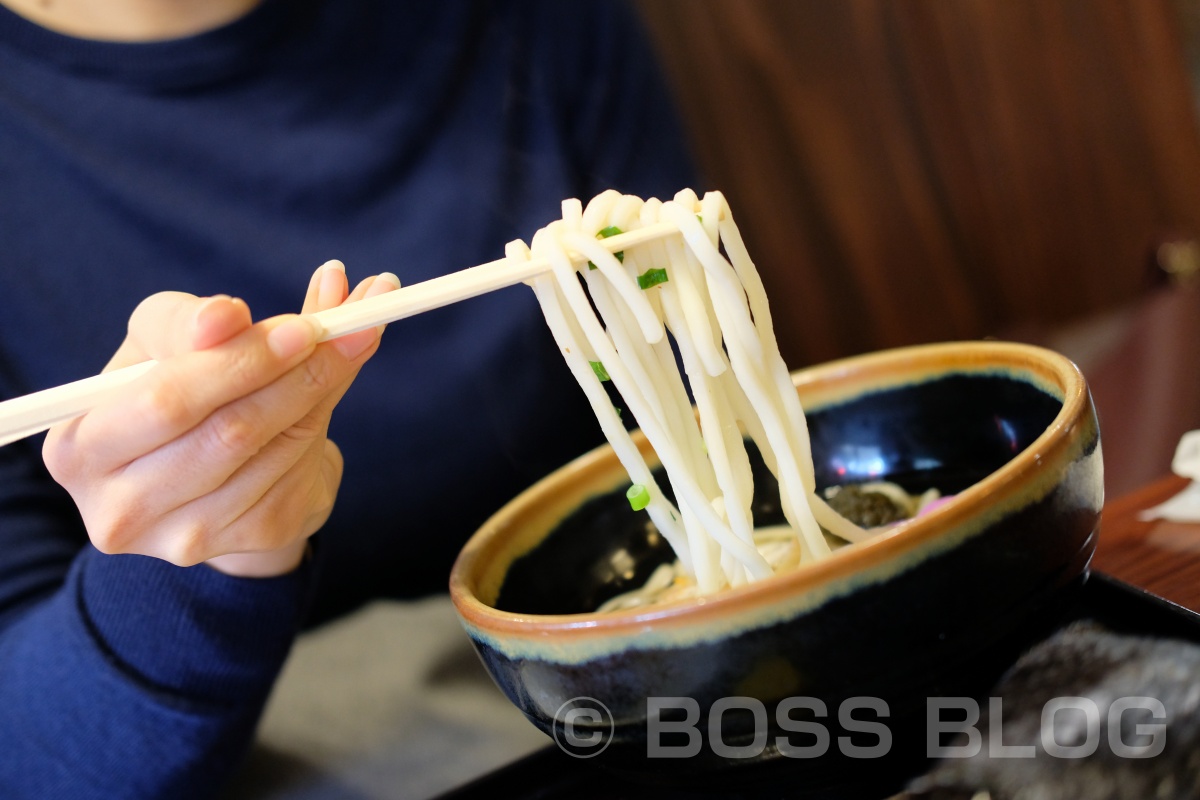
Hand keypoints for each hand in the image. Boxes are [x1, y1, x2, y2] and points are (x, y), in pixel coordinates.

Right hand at [43, 261, 398, 576]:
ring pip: (274, 452)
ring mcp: (183, 537)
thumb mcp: (166, 341)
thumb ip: (193, 322)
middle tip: (345, 333)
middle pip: (229, 433)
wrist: (208, 464)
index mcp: (80, 449)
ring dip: (321, 393)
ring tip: (349, 345)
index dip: (241, 362)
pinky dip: (320, 426)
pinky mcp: (241, 543)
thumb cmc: (175, 387)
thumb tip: (225, 315)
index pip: (169, 401)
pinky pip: (296, 475)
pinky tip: (326, 396)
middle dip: (296, 375)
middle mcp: (121, 507)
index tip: (305, 327)